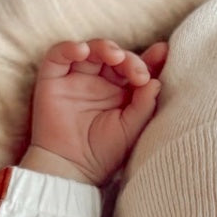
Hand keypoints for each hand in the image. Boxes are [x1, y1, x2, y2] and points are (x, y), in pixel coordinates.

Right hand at [21, 38, 168, 184]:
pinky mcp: (54, 78)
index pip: (135, 68)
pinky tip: (82, 50)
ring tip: (115, 56)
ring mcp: (76, 78)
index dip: (149, 59)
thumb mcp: (130, 130)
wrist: (71, 169)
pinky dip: (69, 48)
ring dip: (104, 47)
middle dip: (128, 58)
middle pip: (115, 56)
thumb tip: (156, 81)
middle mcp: (99, 82)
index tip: (163, 52)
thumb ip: (144, 105)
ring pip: (91, 50)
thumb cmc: (102, 154)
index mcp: (120, 93)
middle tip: (137, 73)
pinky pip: (60, 54)